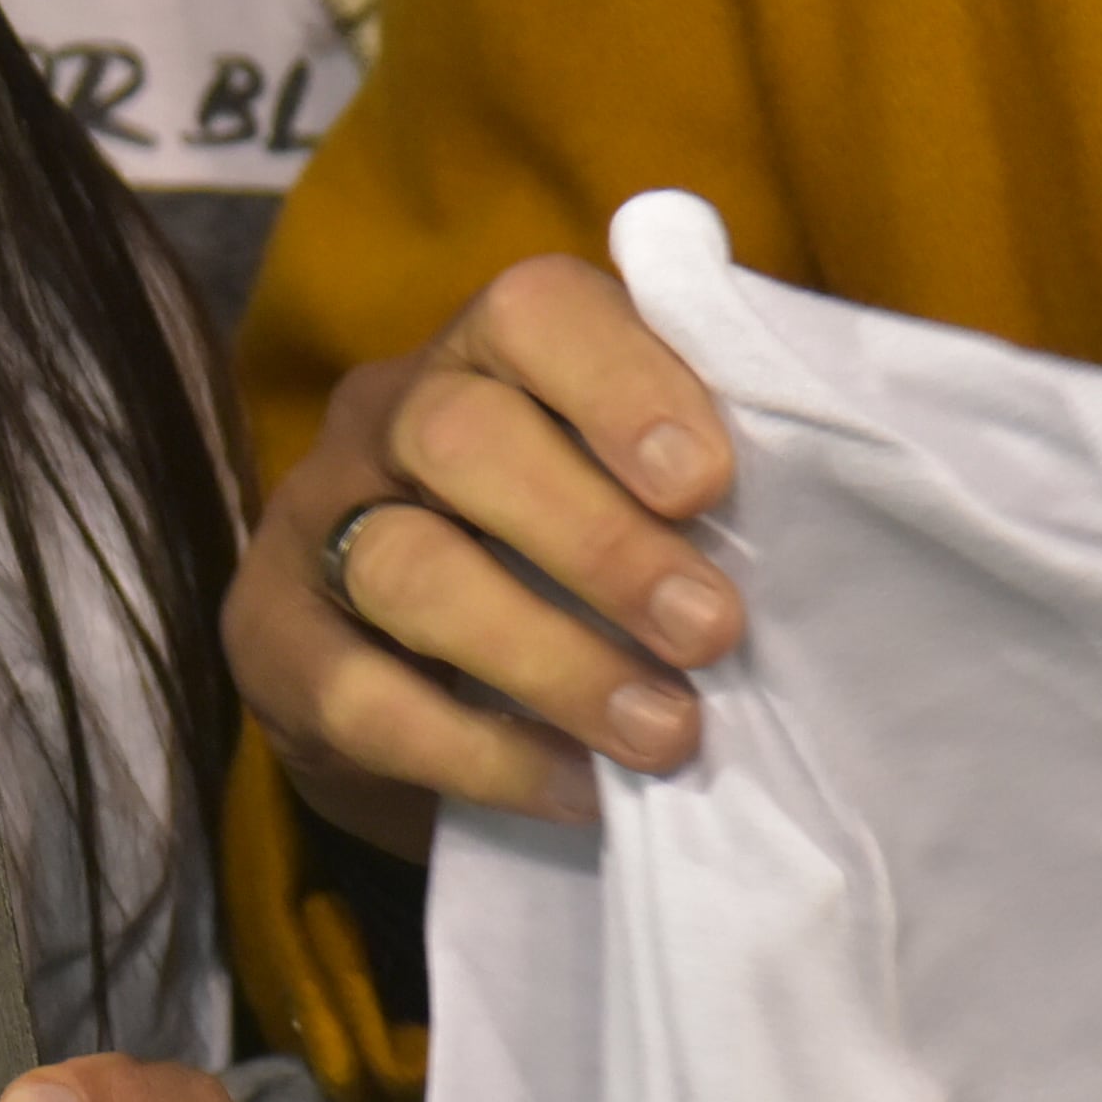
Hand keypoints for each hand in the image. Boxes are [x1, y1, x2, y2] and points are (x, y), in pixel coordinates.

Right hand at [226, 253, 739, 848]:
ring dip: (549, 655)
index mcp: (486, 353)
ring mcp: (311, 528)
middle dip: (598, 542)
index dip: (620, 384)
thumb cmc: (577, 567)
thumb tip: (832, 475)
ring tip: (665, 731)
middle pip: (457, 438)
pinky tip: (579, 789)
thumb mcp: (639, 494)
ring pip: (404, 566)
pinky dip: (482, 753)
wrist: (418, 689)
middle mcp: (383, 419)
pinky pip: (360, 698)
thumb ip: (703, 465)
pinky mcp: (269, 644)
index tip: (707, 484)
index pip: (531, 312)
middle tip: (712, 631)